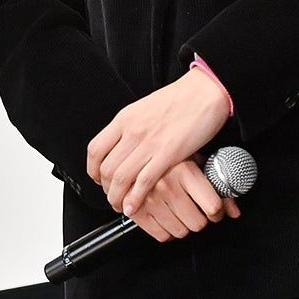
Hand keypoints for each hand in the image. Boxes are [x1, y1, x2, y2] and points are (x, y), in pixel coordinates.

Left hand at [87, 67, 230, 215]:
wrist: (205, 92)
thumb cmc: (180, 99)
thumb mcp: (144, 108)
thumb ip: (131, 127)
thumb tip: (122, 145)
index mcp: (125, 119)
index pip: (95, 150)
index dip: (93, 170)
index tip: (98, 179)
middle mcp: (132, 130)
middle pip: (106, 167)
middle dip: (106, 189)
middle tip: (112, 196)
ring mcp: (149, 142)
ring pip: (120, 177)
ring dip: (117, 198)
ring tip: (120, 206)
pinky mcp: (168, 153)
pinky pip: (144, 181)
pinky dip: (135, 198)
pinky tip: (134, 206)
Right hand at [124, 159, 240, 242]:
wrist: (132, 150)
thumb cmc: (167, 154)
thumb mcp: (195, 160)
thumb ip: (217, 186)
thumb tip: (233, 211)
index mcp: (184, 171)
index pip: (213, 206)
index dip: (217, 212)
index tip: (214, 210)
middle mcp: (166, 185)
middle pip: (198, 223)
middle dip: (199, 219)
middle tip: (194, 209)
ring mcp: (150, 199)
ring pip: (181, 232)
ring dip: (182, 225)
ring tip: (178, 211)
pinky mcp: (137, 211)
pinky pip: (162, 235)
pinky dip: (166, 232)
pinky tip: (166, 217)